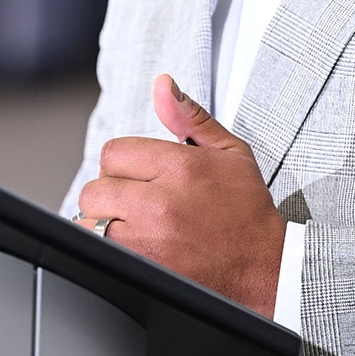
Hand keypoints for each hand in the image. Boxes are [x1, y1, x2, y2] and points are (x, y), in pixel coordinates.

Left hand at [76, 74, 285, 315]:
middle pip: (96, 187)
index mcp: (180, 168)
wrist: (264, 267)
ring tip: (134, 223)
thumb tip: (163, 85)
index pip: (114, 152)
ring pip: (90, 220)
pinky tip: (135, 243)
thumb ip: (190, 117)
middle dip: (112, 191)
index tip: (141, 173)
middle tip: (136, 199)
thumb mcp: (229, 153)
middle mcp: (159, 204)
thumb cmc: (246, 211)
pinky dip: (109, 246)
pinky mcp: (141, 270)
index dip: (126, 162)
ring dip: (105, 220)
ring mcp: (147, 240)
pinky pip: (100, 250)